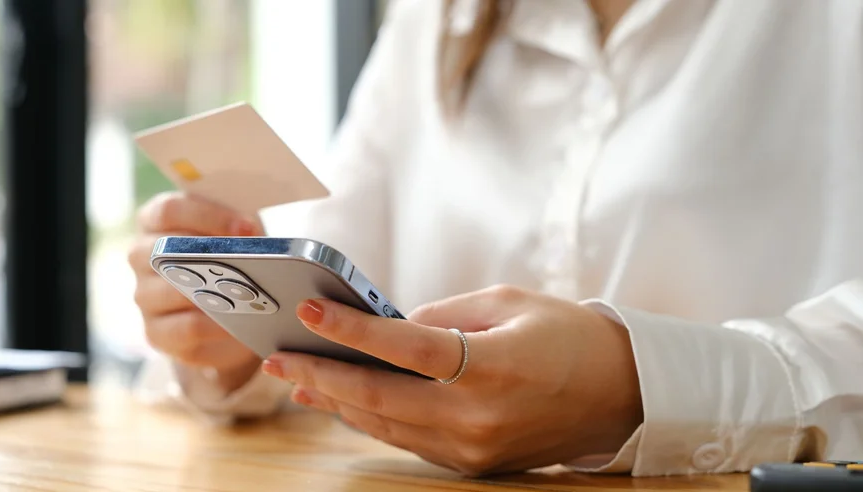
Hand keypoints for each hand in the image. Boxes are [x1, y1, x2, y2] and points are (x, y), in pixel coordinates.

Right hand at [128, 191, 263, 391]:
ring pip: (170, 291)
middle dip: (210, 254)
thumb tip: (250, 234)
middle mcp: (141, 256)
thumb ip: (235, 229)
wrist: (222, 313)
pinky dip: (215, 325)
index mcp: (155, 221)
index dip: (207, 216)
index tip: (245, 228)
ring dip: (212, 292)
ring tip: (247, 295)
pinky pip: (184, 328)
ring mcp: (144, 295)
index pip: (169, 210)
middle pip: (163, 248)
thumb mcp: (231, 237)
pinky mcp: (156, 331)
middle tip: (250, 261)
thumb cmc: (226, 261)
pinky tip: (239, 322)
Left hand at [260, 285, 642, 475]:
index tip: (307, 310)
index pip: (404, 349)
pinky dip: (371, 419)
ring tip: (295, 377)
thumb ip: (441, 316)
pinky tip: (342, 401)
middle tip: (276, 354)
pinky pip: (407, 440)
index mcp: (491, 367)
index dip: (350, 330)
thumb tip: (386, 329)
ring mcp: (472, 448)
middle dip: (321, 374)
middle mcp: (477, 417)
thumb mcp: (506, 303)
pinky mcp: (472, 464)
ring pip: (385, 425)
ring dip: (335, 401)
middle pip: (380, 398)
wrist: (619, 393)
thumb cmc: (566, 335)